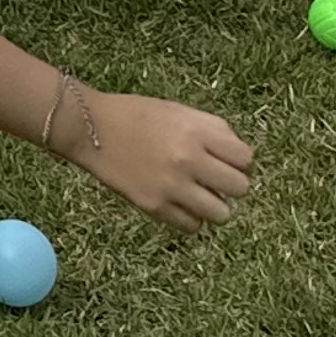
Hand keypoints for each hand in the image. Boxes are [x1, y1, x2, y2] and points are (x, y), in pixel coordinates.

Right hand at [65, 89, 256, 229]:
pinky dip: (190, 217)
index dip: (239, 161)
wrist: (89, 127)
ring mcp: (172, 185)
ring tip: (198, 194)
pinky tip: (178, 202)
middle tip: (213, 179)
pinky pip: (193, 226)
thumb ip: (212, 130)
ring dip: (214, 205)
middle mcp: (187, 159)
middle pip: (240, 188)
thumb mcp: (178, 111)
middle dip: (230, 184)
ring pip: (222, 213)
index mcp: (195, 131)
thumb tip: (241, 158)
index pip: (245, 158)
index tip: (226, 161)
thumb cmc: (136, 115)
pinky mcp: (155, 206)